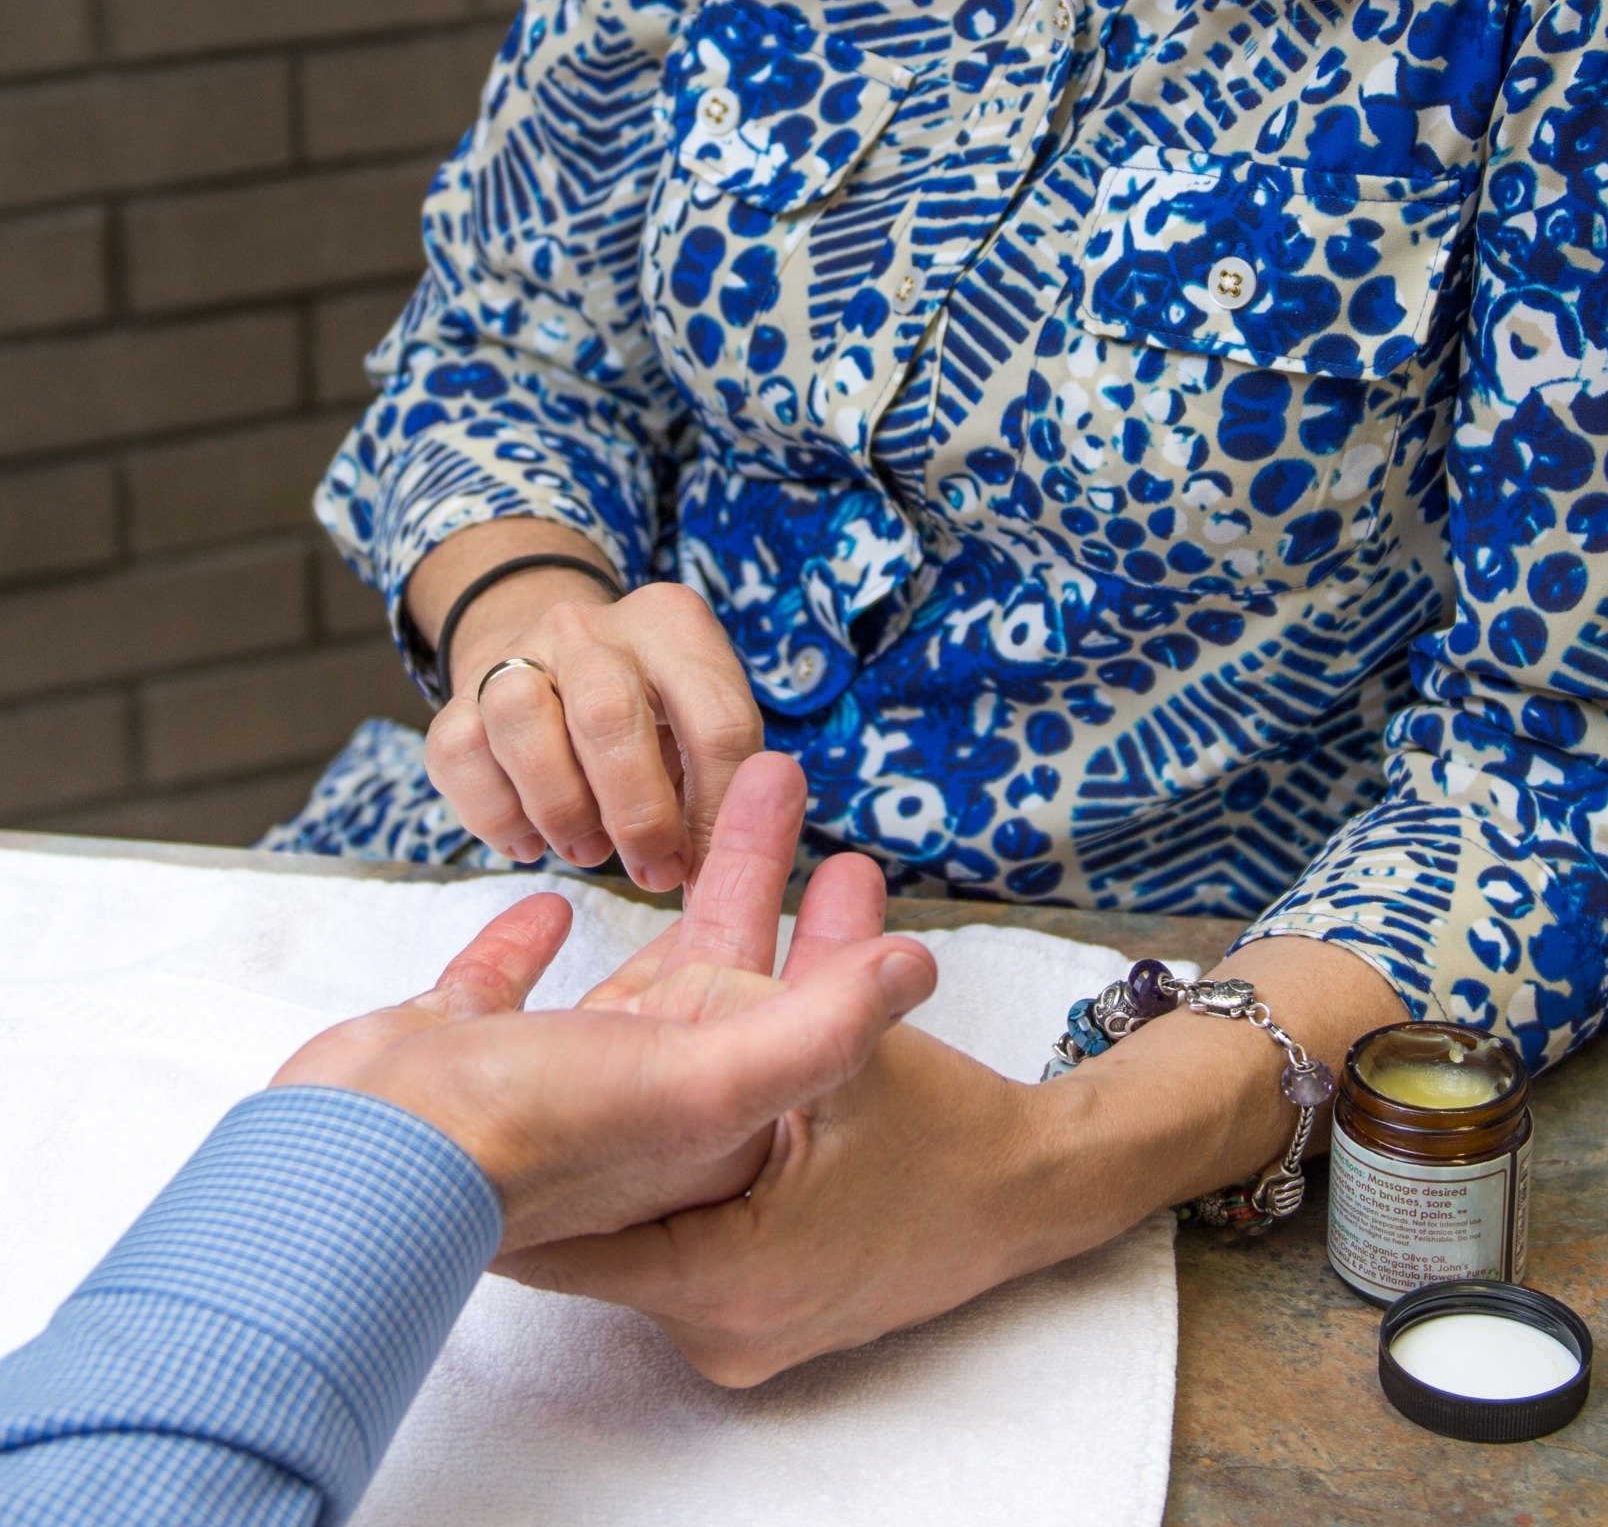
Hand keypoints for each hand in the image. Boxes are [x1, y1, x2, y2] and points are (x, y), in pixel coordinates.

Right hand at [273, 750, 935, 1247]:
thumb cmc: (537, 1132)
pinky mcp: (457, 1048)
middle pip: (715, 971)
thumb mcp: (702, 1082)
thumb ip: (817, 1032)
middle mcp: (627, 1099)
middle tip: (778, 776)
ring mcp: (537, 1077)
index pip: (793, 1014)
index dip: (836, 942)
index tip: (858, 858)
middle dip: (752, 878)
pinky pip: (504, 983)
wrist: (362, 1157)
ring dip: (661, 899)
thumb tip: (920, 969)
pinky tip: (551, 899)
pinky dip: (527, 942)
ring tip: (681, 815)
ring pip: (625, 974)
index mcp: (697, 1113)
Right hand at [412, 524, 763, 890]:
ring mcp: (515, 655)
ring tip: (588, 848)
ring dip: (561, 807)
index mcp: (671, 625)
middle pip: (608, 710)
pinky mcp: (456, 699)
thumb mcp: (700, 722)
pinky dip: (497, 816)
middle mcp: (590, 628)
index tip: (708, 868)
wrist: (550, 660)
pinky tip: (532, 841)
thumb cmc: (648, 712)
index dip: (716, 810)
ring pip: (520, 718)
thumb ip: (720, 783)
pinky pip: (460, 755)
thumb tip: (722, 874)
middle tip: (652, 869)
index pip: (714, 718)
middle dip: (637, 812)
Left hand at [497, 1018, 1056, 1380]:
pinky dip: (680, 1156)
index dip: (507, 1186)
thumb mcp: (842, 1058)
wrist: (1034, 1192)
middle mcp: (718, 1323)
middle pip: (606, 1221)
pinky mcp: (757, 1306)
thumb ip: (754, 1014)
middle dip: (573, 1134)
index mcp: (727, 1275)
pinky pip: (689, 1223)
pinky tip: (658, 1072)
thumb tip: (660, 980)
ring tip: (573, 1057)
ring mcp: (736, 1325)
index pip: (567, 1251)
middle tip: (493, 1078)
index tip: (440, 1131)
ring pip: (648, 1210)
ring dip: (634, 1131)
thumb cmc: (944, 1125)